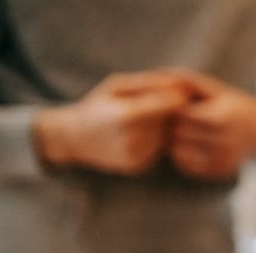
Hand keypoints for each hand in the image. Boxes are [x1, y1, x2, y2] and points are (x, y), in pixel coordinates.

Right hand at [34, 71, 190, 174]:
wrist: (74, 138)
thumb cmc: (98, 105)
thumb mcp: (117, 85)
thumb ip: (149, 83)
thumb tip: (182, 84)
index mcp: (128, 115)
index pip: (171, 104)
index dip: (177, 96)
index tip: (173, 91)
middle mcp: (134, 139)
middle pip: (172, 121)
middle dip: (169, 111)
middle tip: (154, 105)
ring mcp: (137, 155)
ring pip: (167, 136)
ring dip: (163, 127)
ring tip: (141, 119)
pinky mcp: (139, 166)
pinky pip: (158, 149)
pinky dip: (154, 140)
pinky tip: (138, 134)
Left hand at [169, 71, 255, 179]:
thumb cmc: (231, 104)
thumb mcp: (214, 88)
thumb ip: (188, 82)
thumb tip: (161, 79)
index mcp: (221, 118)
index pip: (181, 115)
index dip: (175, 109)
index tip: (176, 106)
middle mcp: (223, 142)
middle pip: (179, 135)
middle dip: (173, 126)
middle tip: (175, 120)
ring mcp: (222, 159)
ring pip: (179, 152)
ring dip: (175, 141)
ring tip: (181, 131)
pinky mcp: (219, 171)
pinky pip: (188, 166)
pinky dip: (182, 155)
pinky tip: (188, 145)